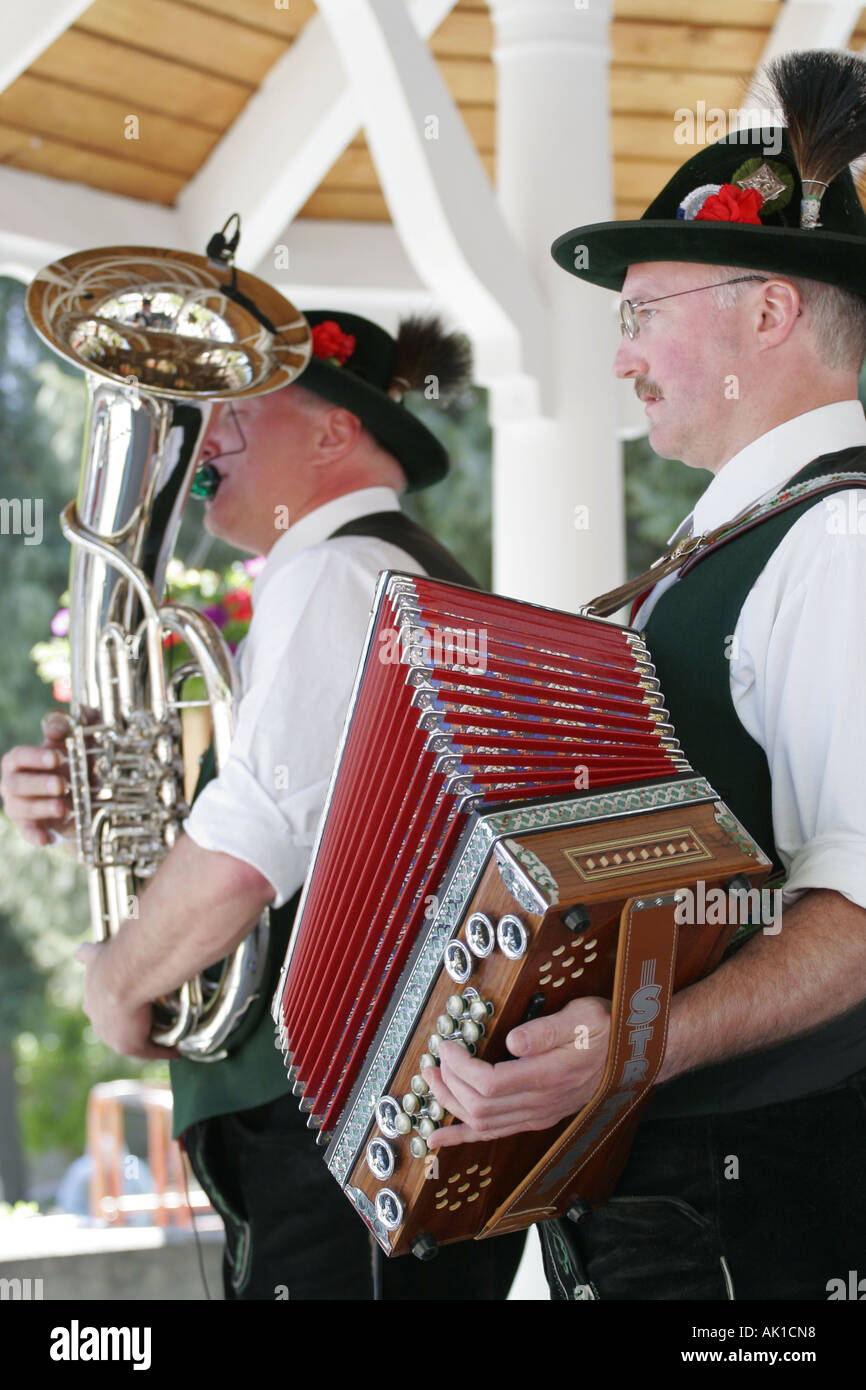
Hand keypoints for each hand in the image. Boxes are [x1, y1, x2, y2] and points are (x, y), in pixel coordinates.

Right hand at [0, 712, 73, 846]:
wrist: (84, 795)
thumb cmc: (75, 761)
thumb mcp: (78, 740)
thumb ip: (68, 725)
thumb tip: (53, 726)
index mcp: (20, 760)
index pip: (19, 756)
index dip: (35, 756)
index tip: (57, 757)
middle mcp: (13, 782)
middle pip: (16, 784)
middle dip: (40, 784)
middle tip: (62, 784)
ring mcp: (18, 806)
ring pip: (20, 808)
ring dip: (42, 807)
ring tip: (65, 807)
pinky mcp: (28, 827)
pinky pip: (27, 833)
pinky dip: (36, 835)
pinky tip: (47, 838)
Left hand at [76, 941, 177, 1059]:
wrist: (123, 976)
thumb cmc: (115, 960)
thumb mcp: (94, 955)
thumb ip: (86, 954)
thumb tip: (78, 951)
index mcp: (90, 1000)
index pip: (98, 1005)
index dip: (114, 1002)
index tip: (127, 998)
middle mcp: (97, 1020)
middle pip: (112, 1023)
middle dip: (127, 1021)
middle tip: (149, 1013)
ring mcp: (111, 1035)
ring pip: (129, 1037)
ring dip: (144, 1034)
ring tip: (164, 1030)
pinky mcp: (129, 1045)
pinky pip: (149, 1051)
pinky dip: (163, 1051)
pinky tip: (175, 1051)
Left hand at [424, 996, 611, 1149]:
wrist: (630, 1056)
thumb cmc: (604, 1031)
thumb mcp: (582, 1017)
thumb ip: (546, 1030)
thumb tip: (512, 1041)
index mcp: (548, 1076)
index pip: (489, 1083)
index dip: (460, 1067)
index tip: (447, 1045)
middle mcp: (540, 1103)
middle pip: (479, 1105)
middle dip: (448, 1083)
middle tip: (434, 1059)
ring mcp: (537, 1115)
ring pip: (482, 1123)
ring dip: (450, 1104)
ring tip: (431, 1082)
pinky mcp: (535, 1118)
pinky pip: (493, 1134)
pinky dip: (462, 1137)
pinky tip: (438, 1139)